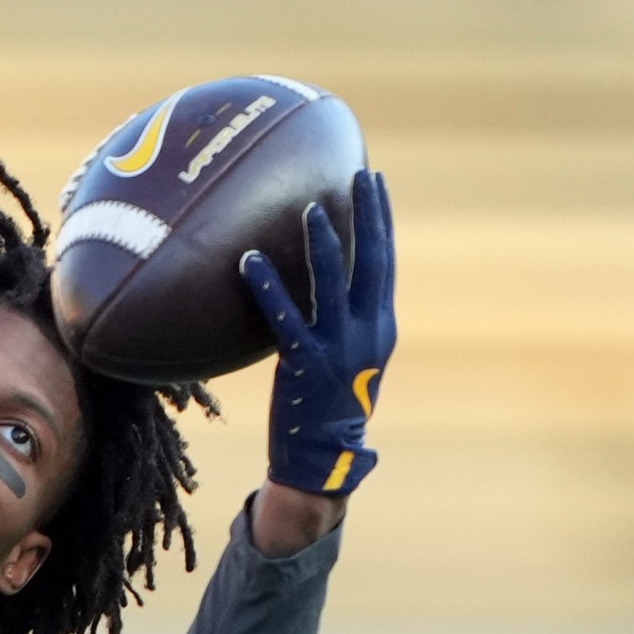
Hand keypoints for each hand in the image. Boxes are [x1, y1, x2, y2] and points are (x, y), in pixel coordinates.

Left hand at [239, 170, 395, 497]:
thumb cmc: (333, 406)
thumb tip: (331, 278)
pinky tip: (248, 261)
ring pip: (333, 284)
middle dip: (367, 214)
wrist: (326, 459)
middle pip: (372, 262)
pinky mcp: (306, 364)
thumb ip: (347, 318)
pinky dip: (267, 287)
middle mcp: (367, 332)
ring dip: (323, 243)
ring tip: (311, 208)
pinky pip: (285, 318)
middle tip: (358, 174)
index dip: (380, 219)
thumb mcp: (353, 358)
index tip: (374, 180)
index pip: (384, 262)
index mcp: (381, 327)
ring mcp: (338, 348)